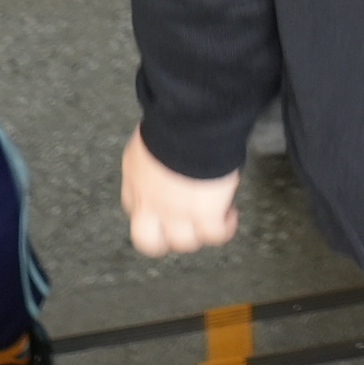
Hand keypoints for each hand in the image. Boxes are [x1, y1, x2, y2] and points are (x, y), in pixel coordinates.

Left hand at [122, 131, 243, 256]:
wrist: (190, 124)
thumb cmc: (172, 122)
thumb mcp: (150, 139)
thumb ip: (154, 156)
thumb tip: (168, 151)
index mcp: (135, 182)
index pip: (134, 209)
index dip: (152, 211)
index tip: (163, 205)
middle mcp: (151, 203)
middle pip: (150, 242)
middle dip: (166, 239)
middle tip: (182, 227)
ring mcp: (177, 214)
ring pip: (184, 243)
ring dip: (198, 232)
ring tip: (212, 218)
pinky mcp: (205, 215)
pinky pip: (215, 234)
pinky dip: (224, 228)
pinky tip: (229, 215)